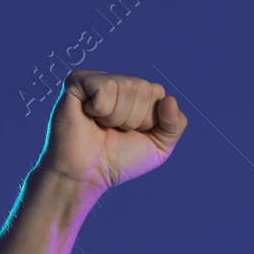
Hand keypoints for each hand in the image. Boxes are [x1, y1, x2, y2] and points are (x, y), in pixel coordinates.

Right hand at [37, 69, 186, 194]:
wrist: (86, 174)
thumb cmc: (119, 160)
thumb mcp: (159, 148)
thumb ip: (175, 125)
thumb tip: (170, 100)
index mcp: (138, 95)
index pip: (158, 93)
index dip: (149, 120)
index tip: (131, 133)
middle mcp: (118, 83)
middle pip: (145, 88)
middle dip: (134, 119)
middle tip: (114, 131)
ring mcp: (97, 79)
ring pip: (127, 86)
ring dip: (117, 117)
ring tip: (101, 126)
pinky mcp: (78, 81)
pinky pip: (106, 87)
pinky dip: (101, 109)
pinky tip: (89, 115)